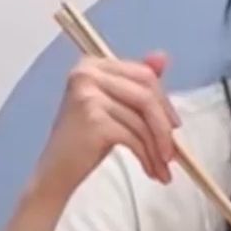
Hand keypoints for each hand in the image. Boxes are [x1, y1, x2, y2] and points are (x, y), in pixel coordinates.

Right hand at [29, 50, 180, 205]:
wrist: (55, 172)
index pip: (143, 75)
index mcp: (92, 64)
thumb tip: (163, 57)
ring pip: (141, 119)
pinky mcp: (92, 119)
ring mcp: (88, 95)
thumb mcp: (116, 107)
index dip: (164, 101)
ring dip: (157, 148)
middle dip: (164, 125)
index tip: (174, 125)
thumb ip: (137, 84)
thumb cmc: (86, 140)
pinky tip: (150, 170)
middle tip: (173, 151)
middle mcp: (87, 74)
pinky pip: (133, 137)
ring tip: (162, 168)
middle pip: (146, 94)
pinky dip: (147, 156)